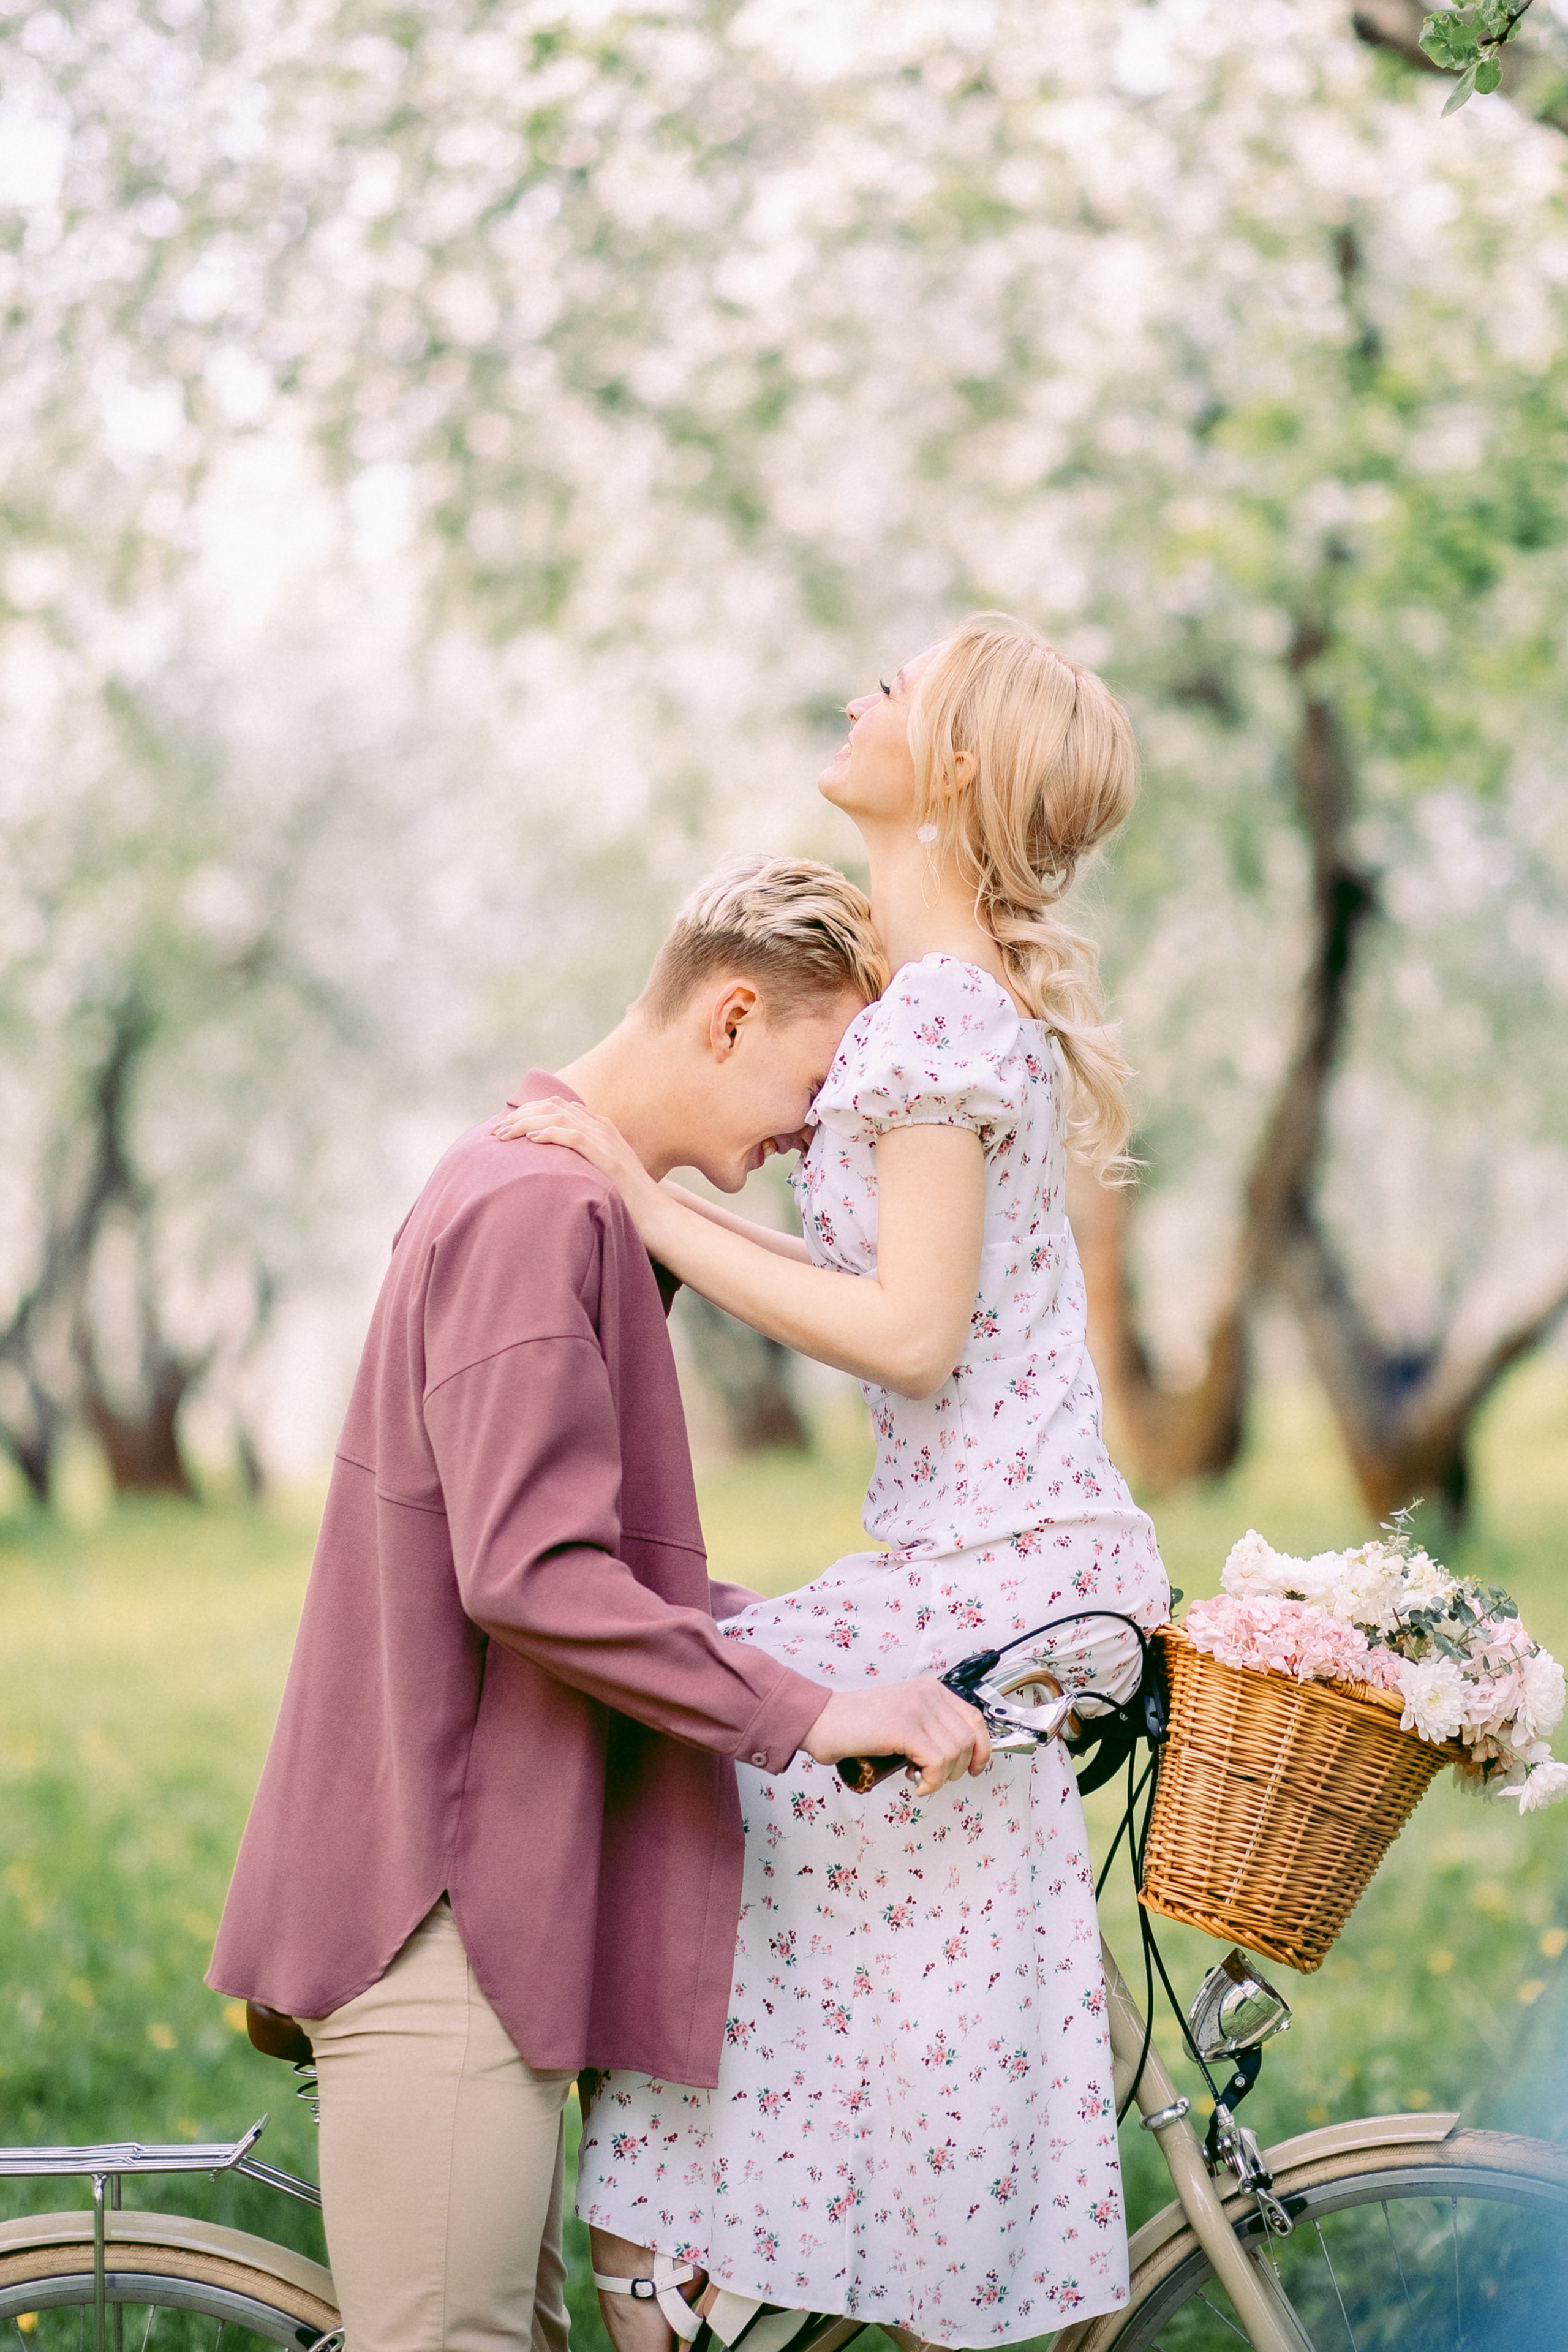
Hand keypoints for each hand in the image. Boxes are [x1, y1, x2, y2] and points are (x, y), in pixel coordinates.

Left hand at [491, 1097, 663, 1238]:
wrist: (659, 1218)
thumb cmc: (629, 1202)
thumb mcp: (603, 1175)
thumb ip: (584, 1162)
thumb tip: (554, 1163)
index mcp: (601, 1128)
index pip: (557, 1107)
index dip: (528, 1111)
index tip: (505, 1126)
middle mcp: (603, 1129)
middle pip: (553, 1106)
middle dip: (521, 1114)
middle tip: (496, 1130)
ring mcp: (607, 1142)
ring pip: (558, 1117)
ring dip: (526, 1122)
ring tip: (504, 1134)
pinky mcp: (608, 1159)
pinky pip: (573, 1137)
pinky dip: (550, 1134)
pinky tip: (532, 1140)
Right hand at [802, 1678, 990, 1795]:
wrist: (822, 1721)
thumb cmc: (857, 1726)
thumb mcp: (903, 1717)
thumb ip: (930, 1727)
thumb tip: (958, 1756)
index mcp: (930, 1689)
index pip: (974, 1719)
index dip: (982, 1748)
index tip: (974, 1768)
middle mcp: (928, 1693)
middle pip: (969, 1738)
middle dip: (958, 1768)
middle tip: (934, 1778)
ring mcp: (916, 1708)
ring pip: (955, 1752)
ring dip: (942, 1777)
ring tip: (920, 1779)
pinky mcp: (903, 1727)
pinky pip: (937, 1762)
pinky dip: (932, 1781)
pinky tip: (917, 1785)